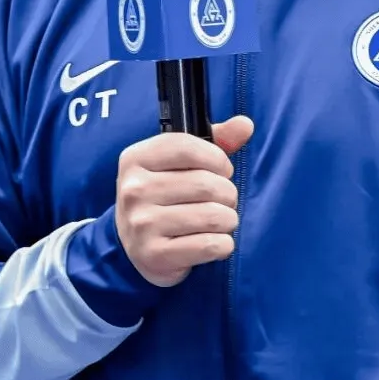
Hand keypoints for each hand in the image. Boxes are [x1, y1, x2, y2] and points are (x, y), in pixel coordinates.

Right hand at [116, 116, 254, 286]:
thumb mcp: (181, 163)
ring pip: (213, 216)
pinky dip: (223, 245)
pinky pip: (210, 246)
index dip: (217, 159)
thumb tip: (245, 124)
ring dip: (228, 220)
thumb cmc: (165, 196)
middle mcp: (133, 190)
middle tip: (223, 201)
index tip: (222, 170)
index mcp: (136, 159)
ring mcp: (141, 224)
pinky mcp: (154, 255)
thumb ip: (216, 141)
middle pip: (206, 184)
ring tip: (220, 221)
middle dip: (227, 194)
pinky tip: (213, 242)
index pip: (188, 148)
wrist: (137, 246)